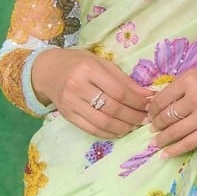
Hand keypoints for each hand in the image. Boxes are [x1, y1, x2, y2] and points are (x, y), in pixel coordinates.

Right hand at [31, 48, 148, 138]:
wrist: (47, 71)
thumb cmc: (78, 62)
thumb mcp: (101, 62)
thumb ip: (123, 79)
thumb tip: (146, 94)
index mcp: (89, 69)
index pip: (119, 90)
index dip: (137, 100)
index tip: (149, 104)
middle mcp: (78, 87)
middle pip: (112, 108)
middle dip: (133, 116)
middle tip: (146, 118)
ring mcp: (71, 104)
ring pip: (103, 122)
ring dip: (123, 127)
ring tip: (135, 125)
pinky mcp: (67, 116)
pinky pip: (91, 129)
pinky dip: (108, 133)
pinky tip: (119, 130)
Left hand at [146, 61, 196, 156]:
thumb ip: (178, 86)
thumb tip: (158, 102)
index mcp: (189, 81)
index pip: (162, 98)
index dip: (152, 108)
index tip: (149, 113)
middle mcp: (195, 98)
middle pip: (167, 116)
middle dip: (156, 124)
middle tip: (152, 127)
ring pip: (176, 131)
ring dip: (162, 138)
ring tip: (155, 141)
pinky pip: (190, 143)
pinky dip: (175, 150)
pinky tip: (165, 153)